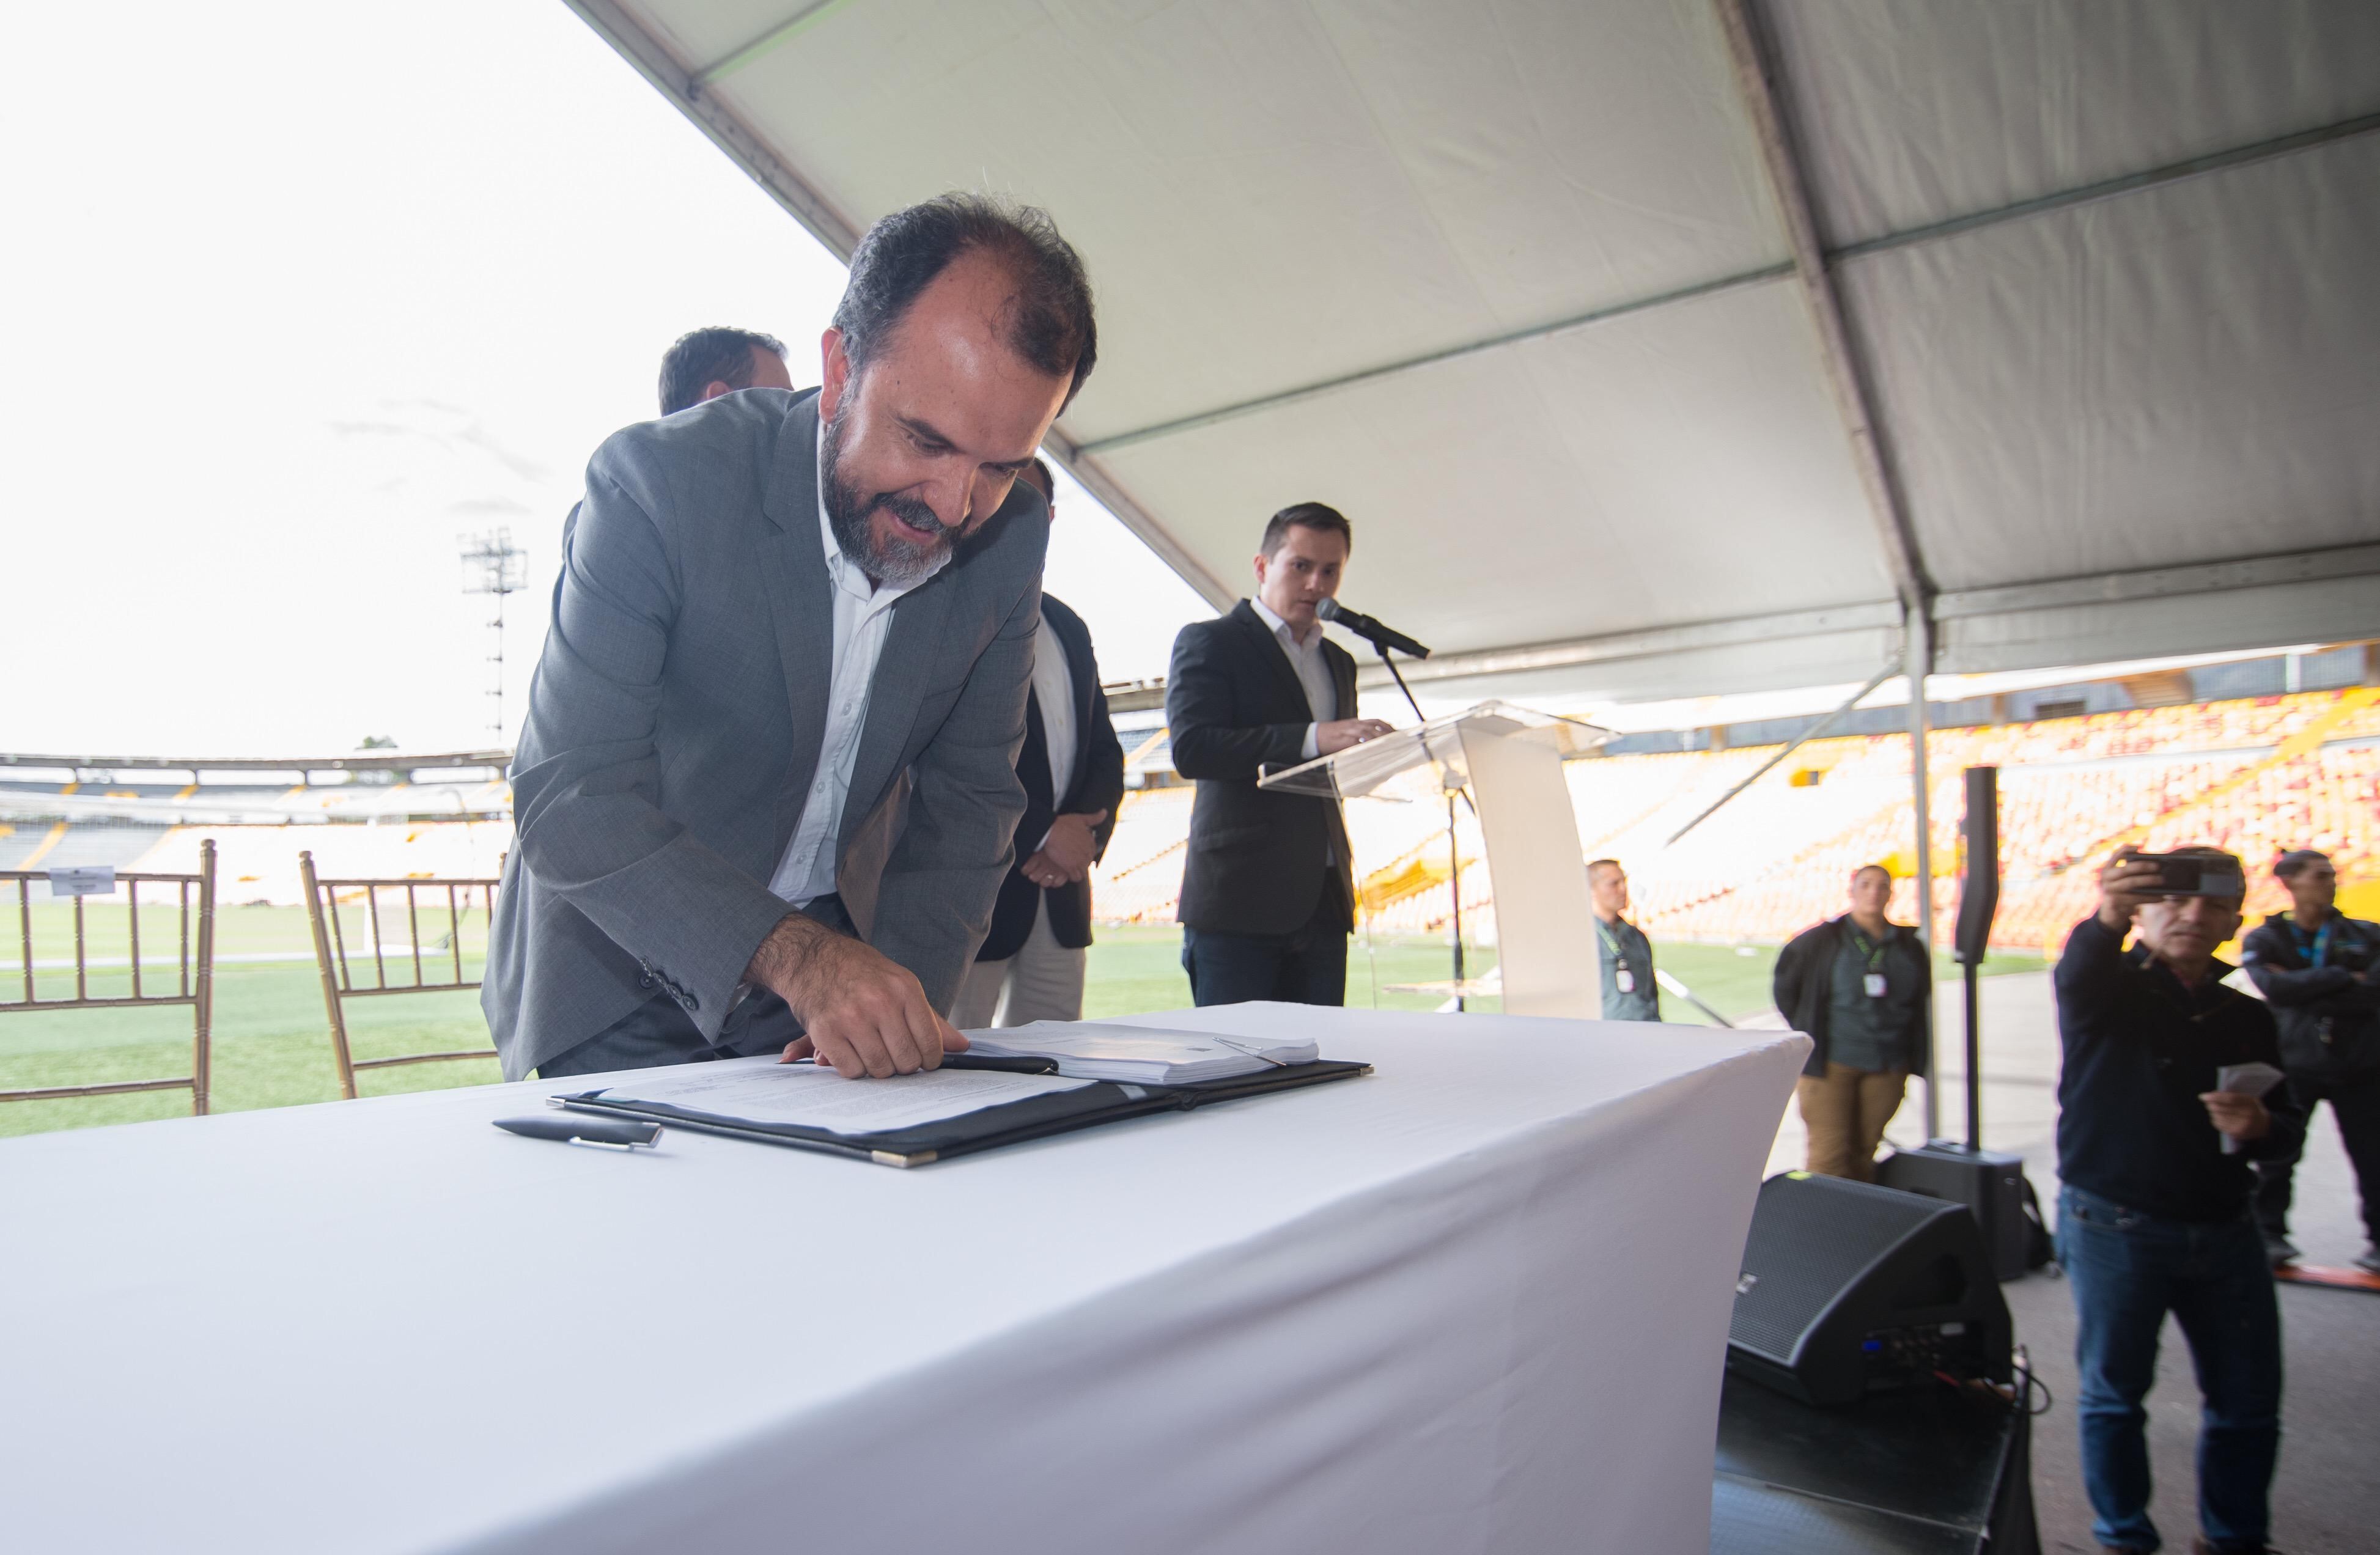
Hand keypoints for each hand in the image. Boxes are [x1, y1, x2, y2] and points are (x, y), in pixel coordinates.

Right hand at [745, 913, 967, 1077]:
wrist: (812, 957)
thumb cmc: (861, 973)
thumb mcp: (900, 985)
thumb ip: (931, 1019)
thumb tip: (962, 1047)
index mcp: (905, 989)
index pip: (931, 1043)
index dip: (930, 1060)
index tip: (922, 1059)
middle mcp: (881, 1002)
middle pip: (907, 1061)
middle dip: (902, 1065)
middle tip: (893, 1054)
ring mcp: (851, 1017)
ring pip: (879, 1069)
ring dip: (876, 1067)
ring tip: (870, 1049)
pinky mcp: (825, 1032)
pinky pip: (851, 1071)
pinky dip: (853, 1068)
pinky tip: (850, 1051)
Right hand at [1025, 809, 1107, 886]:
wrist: (1050, 831)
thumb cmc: (1063, 824)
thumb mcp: (1080, 818)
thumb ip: (1094, 817)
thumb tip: (1105, 812)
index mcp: (1090, 842)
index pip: (1092, 852)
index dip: (1084, 853)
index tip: (1077, 852)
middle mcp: (1088, 852)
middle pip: (1088, 863)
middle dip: (1081, 863)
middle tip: (1071, 861)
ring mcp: (1080, 861)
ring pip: (1083, 872)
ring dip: (1078, 871)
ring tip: (1069, 868)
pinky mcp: (1071, 867)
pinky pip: (1076, 877)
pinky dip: (1072, 876)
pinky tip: (1067, 872)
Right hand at [1316, 718, 1393, 754]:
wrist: (1315, 735)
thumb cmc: (1332, 735)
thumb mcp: (1347, 729)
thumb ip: (1360, 733)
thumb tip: (1373, 741)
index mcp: (1357, 722)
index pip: (1377, 721)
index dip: (1388, 727)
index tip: (1398, 733)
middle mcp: (1355, 725)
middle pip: (1376, 727)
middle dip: (1388, 734)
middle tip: (1398, 741)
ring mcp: (1350, 732)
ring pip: (1369, 733)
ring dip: (1380, 740)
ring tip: (1390, 746)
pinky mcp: (1344, 740)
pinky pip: (1358, 743)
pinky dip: (1367, 747)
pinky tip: (1374, 752)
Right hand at [2095, 848, 2163, 933]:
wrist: (2112, 913)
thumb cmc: (2122, 892)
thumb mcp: (2121, 880)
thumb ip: (2130, 871)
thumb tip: (2153, 864)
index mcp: (2107, 870)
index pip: (2115, 855)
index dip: (2126, 850)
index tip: (2139, 847)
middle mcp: (2106, 879)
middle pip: (2125, 869)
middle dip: (2142, 866)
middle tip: (2158, 866)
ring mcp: (2109, 891)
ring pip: (2131, 883)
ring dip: (2148, 881)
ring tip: (2162, 880)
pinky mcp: (2115, 902)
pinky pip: (2136, 898)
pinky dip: (2150, 897)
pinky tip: (2161, 897)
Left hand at [2199, 1090, 2270, 1141]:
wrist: (2264, 1126)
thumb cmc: (2253, 1109)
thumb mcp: (2248, 1098)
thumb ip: (2234, 1095)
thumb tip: (2213, 1094)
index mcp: (2250, 1104)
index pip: (2229, 1099)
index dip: (2215, 1097)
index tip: (2203, 1096)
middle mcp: (2247, 1116)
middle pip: (2221, 1109)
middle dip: (2211, 1105)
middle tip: (2207, 1102)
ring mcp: (2242, 1126)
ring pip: (2218, 1117)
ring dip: (2212, 1112)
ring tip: (2213, 1109)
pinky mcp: (2236, 1133)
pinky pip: (2219, 1125)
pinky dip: (2215, 1120)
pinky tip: (2218, 1117)